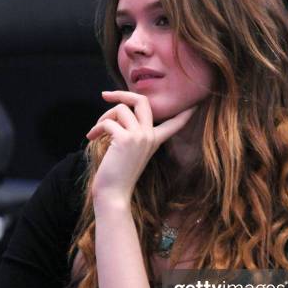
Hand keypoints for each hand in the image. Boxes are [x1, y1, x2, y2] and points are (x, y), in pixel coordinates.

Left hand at [86, 91, 196, 206]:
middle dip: (121, 93)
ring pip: (121, 109)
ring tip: (97, 130)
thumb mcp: (129, 151)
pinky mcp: (125, 139)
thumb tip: (119, 113)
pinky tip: (91, 137)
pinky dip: (96, 128)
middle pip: (142, 101)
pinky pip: (108, 122)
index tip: (195, 107)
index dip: (184, 114)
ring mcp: (140, 137)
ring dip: (104, 117)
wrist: (113, 194)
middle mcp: (150, 136)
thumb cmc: (117, 175)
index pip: (174, 124)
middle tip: (105, 95)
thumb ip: (131, 133)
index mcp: (155, 141)